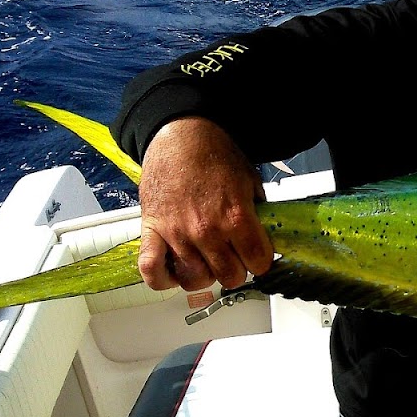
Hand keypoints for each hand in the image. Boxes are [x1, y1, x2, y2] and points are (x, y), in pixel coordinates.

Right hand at [137, 117, 273, 291]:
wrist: (180, 136)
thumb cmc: (215, 155)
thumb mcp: (250, 181)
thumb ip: (258, 212)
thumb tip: (264, 234)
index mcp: (236, 216)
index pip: (258, 262)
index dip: (261, 260)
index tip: (257, 255)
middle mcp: (206, 231)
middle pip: (229, 277)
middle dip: (237, 270)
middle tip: (233, 257)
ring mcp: (176, 234)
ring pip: (195, 280)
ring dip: (205, 275)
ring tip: (207, 262)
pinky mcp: (151, 232)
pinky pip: (152, 272)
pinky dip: (163, 280)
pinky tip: (175, 272)